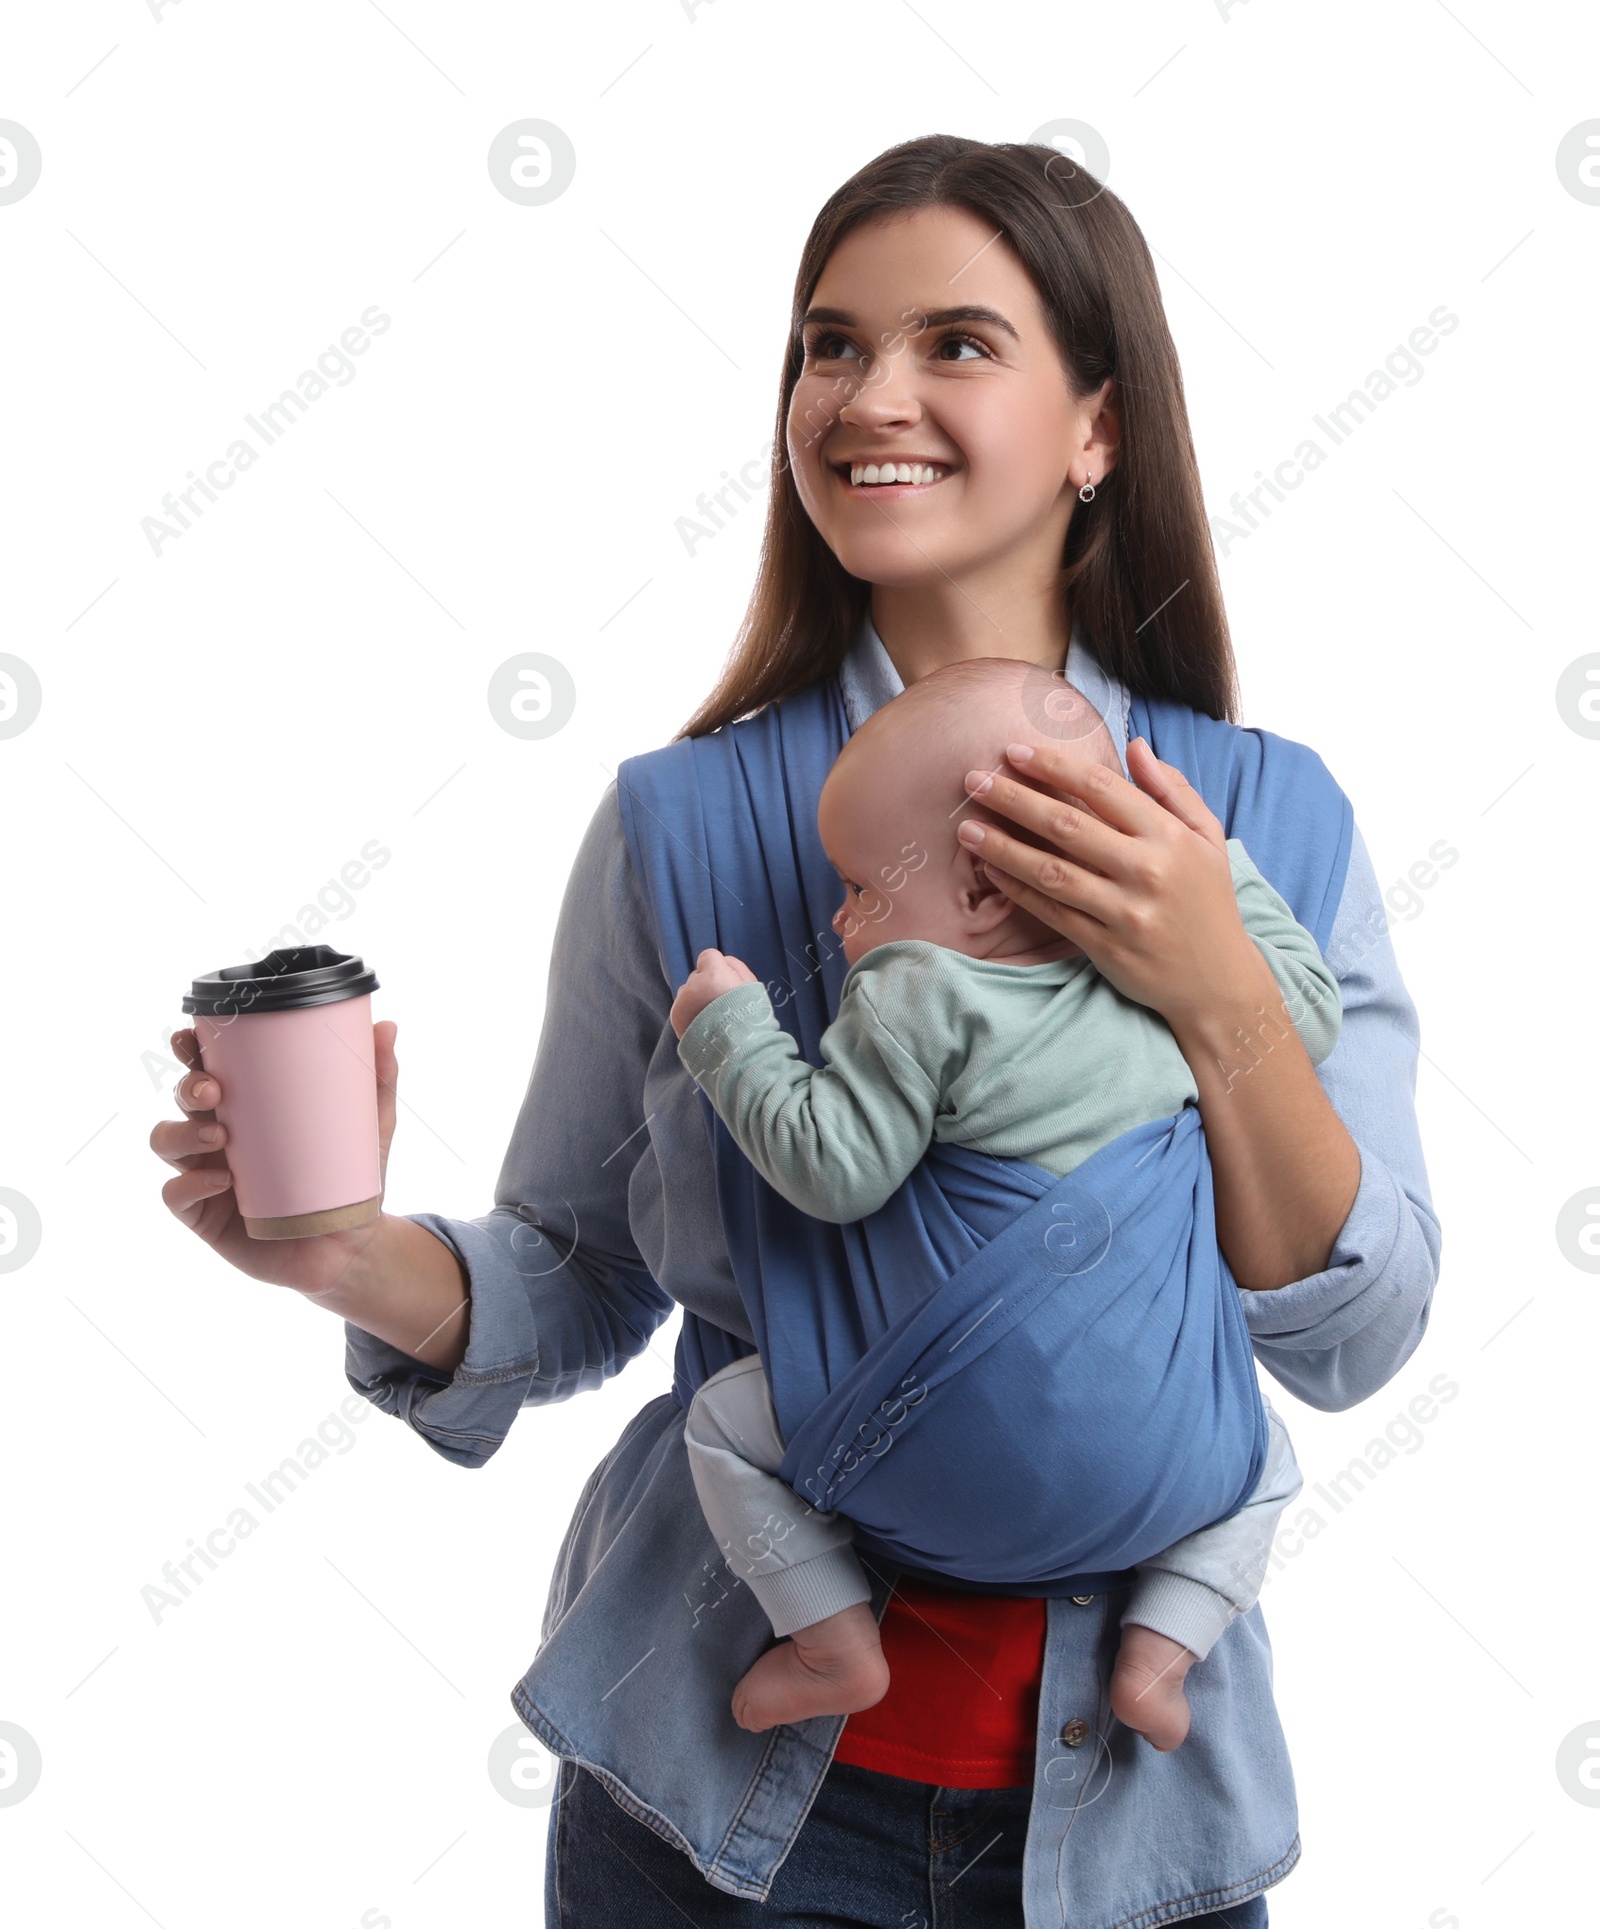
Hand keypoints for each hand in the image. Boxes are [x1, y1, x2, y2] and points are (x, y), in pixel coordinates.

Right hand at [149, 1020, 400, 1297]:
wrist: (351, 1246)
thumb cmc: (351, 1179)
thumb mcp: (372, 1127)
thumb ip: (379, 1079)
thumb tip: (387, 1026)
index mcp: (248, 1106)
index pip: (209, 1067)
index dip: (191, 1048)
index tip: (194, 1033)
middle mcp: (218, 1135)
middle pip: (181, 1099)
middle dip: (188, 1086)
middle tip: (215, 1089)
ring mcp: (206, 1175)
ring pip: (166, 1142)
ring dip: (182, 1133)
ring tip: (219, 1135)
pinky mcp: (204, 1216)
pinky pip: (176, 1196)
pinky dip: (188, 1184)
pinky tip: (220, 1180)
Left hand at [670, 948, 757, 1038]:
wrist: (738, 1050)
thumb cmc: (750, 1016)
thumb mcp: (752, 985)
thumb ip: (736, 967)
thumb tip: (722, 961)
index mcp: (713, 975)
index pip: (708, 956)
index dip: (719, 968)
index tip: (727, 982)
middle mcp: (693, 986)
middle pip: (697, 975)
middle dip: (707, 984)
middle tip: (722, 1005)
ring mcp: (682, 1002)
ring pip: (688, 991)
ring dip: (697, 999)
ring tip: (712, 1018)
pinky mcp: (676, 1017)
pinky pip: (682, 1006)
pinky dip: (691, 1013)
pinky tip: (703, 1024)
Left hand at [957, 737, 1264, 1030]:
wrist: (1217, 981)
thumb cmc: (1208, 901)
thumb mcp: (1208, 838)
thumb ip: (1172, 790)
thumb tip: (1136, 746)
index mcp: (1169, 836)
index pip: (1102, 788)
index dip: (1054, 766)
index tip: (1015, 752)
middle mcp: (1146, 870)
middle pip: (1067, 825)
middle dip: (1014, 799)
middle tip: (973, 781)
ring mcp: (1124, 911)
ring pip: (1051, 871)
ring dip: (1003, 847)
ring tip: (966, 828)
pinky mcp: (1105, 946)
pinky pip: (1051, 912)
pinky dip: (1018, 890)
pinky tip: (991, 870)